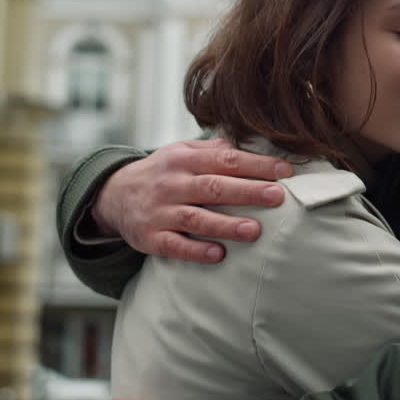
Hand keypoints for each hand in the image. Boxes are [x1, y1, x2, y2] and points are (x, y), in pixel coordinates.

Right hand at [92, 138, 293, 262]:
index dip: (257, 164)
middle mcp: (172, 183)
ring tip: (254, 230)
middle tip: (278, 197)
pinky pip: (174, 245)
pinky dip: (196, 250)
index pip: (226, 160)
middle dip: (248, 191)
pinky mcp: (150, 237)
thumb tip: (250, 145)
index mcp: (184, 159)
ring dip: (226, 225)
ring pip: (196, 218)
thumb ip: (213, 149)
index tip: (286, 171)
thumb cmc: (162, 172)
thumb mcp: (181, 151)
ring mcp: (160, 211)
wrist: (113, 194)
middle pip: (214, 187)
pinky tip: (219, 254)